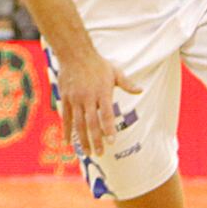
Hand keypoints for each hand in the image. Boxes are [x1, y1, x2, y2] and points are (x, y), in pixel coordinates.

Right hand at [54, 44, 140, 161]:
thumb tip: (140, 90)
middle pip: (91, 123)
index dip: (108, 129)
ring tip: (87, 153)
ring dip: (82, 139)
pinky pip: (66, 117)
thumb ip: (127, 83)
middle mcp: (88, 97)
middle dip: (95, 140)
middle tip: (100, 154)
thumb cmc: (97, 63)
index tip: (111, 142)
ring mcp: (75, 99)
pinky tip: (68, 142)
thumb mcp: (115, 72)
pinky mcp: (66, 99)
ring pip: (78, 123)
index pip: (106, 114)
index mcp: (102, 92)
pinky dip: (67, 130)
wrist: (74, 54)